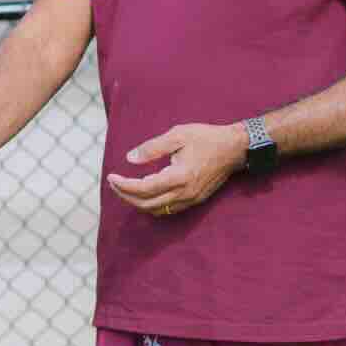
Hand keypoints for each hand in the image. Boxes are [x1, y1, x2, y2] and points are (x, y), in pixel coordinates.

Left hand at [103, 122, 248, 217]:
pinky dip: (151, 205)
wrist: (234, 149)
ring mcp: (190, 199)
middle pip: (146, 204)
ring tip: (125, 188)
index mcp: (179, 176)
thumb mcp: (178, 135)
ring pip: (156, 210)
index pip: (143, 188)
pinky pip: (167, 209)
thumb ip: (152, 148)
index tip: (110, 176)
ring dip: (137, 202)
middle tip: (114, 183)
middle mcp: (184, 193)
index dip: (124, 185)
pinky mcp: (194, 200)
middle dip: (125, 196)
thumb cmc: (206, 138)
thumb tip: (130, 159)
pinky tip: (143, 194)